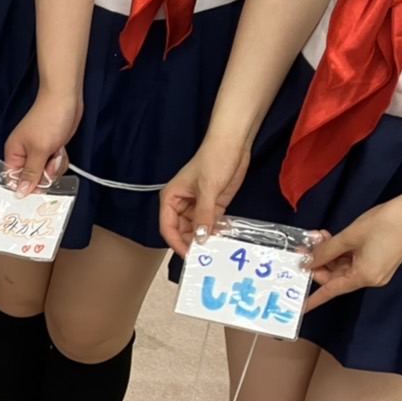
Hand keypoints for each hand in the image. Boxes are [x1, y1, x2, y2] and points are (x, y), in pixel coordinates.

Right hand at [4, 92, 78, 197]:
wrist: (66, 99)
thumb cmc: (48, 118)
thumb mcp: (39, 150)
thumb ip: (30, 174)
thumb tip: (20, 193)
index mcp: (14, 153)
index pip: (13, 180)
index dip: (23, 188)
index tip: (35, 192)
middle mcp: (24, 155)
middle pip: (31, 180)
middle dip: (44, 175)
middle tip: (49, 163)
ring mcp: (38, 152)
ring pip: (46, 174)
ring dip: (54, 167)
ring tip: (56, 152)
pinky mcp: (51, 150)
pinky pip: (55, 166)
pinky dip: (60, 160)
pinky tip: (61, 149)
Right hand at [159, 140, 249, 256]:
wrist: (234, 144)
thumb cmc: (213, 159)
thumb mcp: (208, 189)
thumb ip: (203, 215)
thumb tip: (200, 239)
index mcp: (171, 198)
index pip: (168, 227)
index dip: (177, 243)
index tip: (189, 255)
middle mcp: (181, 205)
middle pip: (181, 232)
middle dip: (192, 243)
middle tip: (204, 256)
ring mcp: (197, 206)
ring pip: (197, 230)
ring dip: (205, 239)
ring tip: (215, 249)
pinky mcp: (213, 206)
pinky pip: (211, 224)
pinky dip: (216, 232)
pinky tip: (223, 238)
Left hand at [305, 196, 401, 310]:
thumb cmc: (385, 223)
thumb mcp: (349, 237)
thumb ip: (326, 251)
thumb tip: (308, 262)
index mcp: (364, 277)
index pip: (332, 291)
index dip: (314, 299)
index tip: (300, 307)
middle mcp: (371, 277)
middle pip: (336, 276)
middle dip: (319, 262)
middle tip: (304, 247)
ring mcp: (378, 268)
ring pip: (344, 265)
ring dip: (329, 253)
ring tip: (318, 236)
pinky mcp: (382, 257)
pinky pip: (355, 259)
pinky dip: (342, 250)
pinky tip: (331, 237)